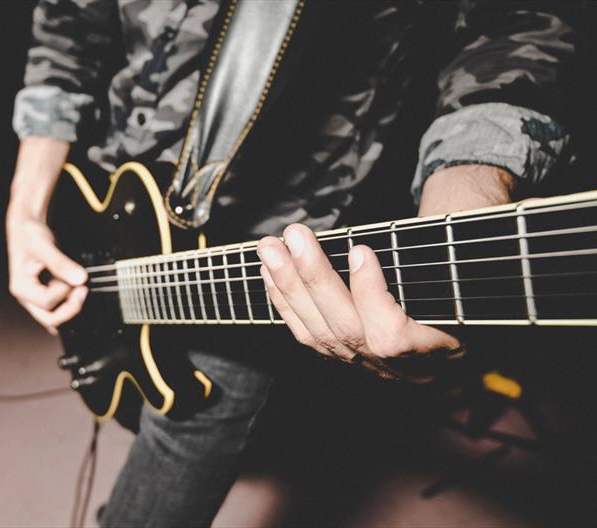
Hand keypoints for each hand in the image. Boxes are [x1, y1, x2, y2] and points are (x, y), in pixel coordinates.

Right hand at [6, 214, 87, 334]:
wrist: (27, 227)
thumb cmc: (30, 234)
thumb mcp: (44, 245)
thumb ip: (61, 263)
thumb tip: (80, 279)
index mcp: (21, 288)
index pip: (47, 302)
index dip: (64, 290)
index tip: (74, 275)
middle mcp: (27, 297)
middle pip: (50, 319)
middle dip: (71, 308)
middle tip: (84, 290)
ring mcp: (36, 299)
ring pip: (56, 318)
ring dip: (72, 306)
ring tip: (81, 288)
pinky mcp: (46, 295)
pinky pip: (59, 310)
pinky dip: (71, 305)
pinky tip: (78, 292)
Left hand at [257, 164, 513, 377]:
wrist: (457, 315)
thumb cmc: (462, 276)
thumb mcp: (469, 263)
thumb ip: (465, 248)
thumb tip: (499, 209)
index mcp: (437, 350)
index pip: (392, 337)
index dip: (371, 295)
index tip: (360, 248)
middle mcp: (396, 367)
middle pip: (344, 330)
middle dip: (313, 279)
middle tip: (294, 234)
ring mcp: (363, 365)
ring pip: (317, 334)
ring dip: (288, 286)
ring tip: (270, 246)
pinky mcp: (339, 355)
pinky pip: (303, 334)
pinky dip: (282, 300)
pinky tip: (269, 268)